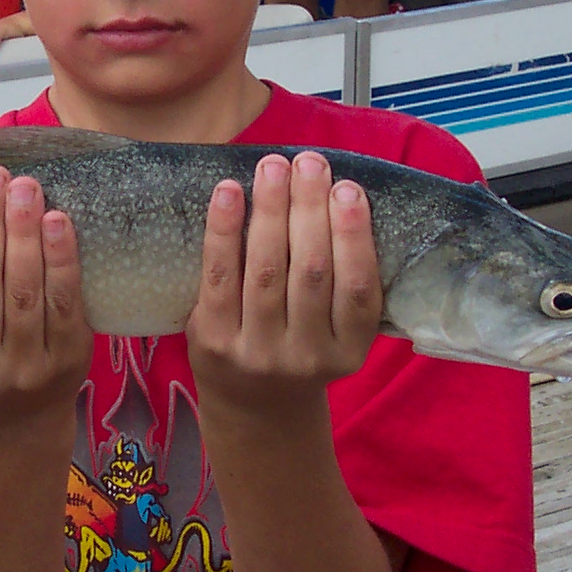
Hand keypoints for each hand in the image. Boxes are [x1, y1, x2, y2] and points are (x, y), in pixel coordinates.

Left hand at [186, 152, 380, 413]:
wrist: (253, 408)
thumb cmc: (302, 349)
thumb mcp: (337, 333)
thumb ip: (343, 281)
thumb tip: (335, 192)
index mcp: (349, 351)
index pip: (358, 289)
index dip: (354, 236)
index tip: (348, 189)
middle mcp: (306, 356)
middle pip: (311, 272)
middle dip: (310, 209)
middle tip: (310, 162)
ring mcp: (256, 352)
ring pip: (266, 269)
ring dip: (271, 210)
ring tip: (274, 166)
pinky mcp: (213, 342)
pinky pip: (219, 276)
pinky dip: (224, 229)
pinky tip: (230, 192)